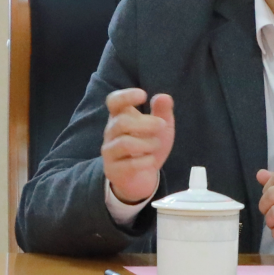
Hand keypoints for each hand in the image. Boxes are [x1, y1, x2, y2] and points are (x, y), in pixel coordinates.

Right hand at [101, 88, 174, 204]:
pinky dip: (146, 161)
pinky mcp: (113, 170)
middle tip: (162, 125)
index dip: (125, 96)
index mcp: (120, 117)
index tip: (143, 95)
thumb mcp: (160, 128)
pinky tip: (151, 161)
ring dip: (147, 144)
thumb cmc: (148, 147)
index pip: (114, 101)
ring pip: (125, 143)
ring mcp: (109, 152)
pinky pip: (129, 164)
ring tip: (156, 145)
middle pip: (121, 122)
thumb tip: (164, 97)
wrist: (141, 178)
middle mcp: (111, 132)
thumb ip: (162, 112)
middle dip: (146, 123)